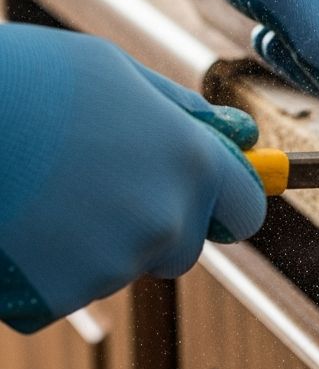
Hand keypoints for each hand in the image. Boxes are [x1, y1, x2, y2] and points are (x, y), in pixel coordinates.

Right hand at [0, 26, 265, 331]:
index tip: (207, 201)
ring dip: (95, 243)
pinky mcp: (62, 295)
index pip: (245, 209)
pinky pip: (69, 288)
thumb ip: (180, 111)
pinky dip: (48, 267)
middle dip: (154, 225)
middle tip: (96, 185)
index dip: (226, 205)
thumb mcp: (115, 73)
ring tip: (42, 192)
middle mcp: (167, 218)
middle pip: (183, 246)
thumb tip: (237, 135)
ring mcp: (116, 262)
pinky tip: (18, 223)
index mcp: (192, 162)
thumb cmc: (28, 80)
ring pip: (122, 265)